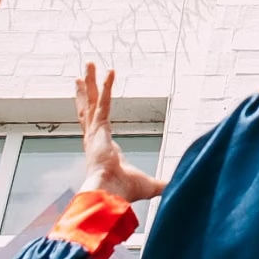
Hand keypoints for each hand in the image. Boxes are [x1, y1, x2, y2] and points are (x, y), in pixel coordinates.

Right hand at [75, 64, 164, 203]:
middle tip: (81, 78)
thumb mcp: (147, 185)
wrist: (108, 194)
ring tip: (89, 64)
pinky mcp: (99, 128)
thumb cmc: (123, 192)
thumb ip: (161, 184)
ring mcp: (94, 132)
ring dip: (92, 82)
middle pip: (88, 110)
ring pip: (92, 101)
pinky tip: (110, 72)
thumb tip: (177, 187)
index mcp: (102, 150)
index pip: (96, 127)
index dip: (95, 115)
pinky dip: (107, 86)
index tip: (93, 107)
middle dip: (87, 92)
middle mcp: (94, 139)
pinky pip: (104, 102)